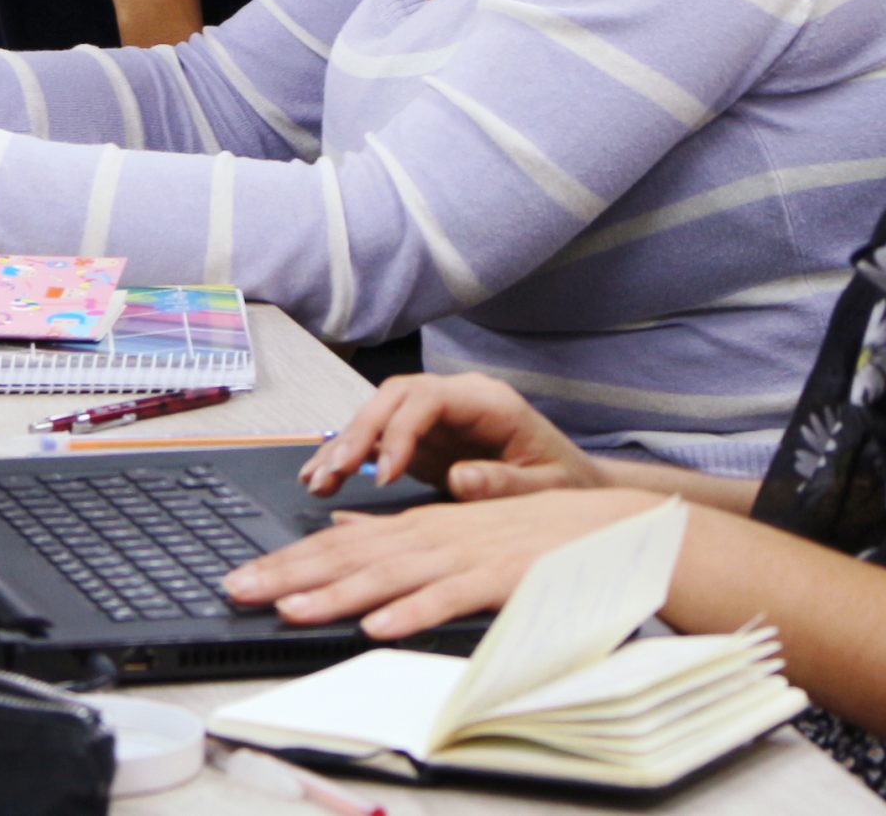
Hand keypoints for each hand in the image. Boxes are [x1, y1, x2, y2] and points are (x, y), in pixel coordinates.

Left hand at [222, 489, 662, 638]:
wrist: (607, 527)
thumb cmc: (530, 535)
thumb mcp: (456, 526)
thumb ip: (398, 531)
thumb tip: (340, 529)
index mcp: (421, 527)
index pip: (342, 545)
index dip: (290, 561)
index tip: (241, 578)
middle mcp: (435, 536)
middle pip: (353, 556)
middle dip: (292, 573)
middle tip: (240, 590)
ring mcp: (468, 555)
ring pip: (392, 575)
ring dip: (340, 594)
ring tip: (293, 611)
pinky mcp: (501, 577)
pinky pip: (452, 598)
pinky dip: (416, 612)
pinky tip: (382, 628)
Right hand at [300, 372, 605, 500]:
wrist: (570, 482)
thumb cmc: (562, 482)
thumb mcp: (546, 488)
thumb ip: (506, 483)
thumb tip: (460, 477)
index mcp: (489, 402)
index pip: (428, 398)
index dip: (399, 432)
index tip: (381, 475)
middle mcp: (457, 399)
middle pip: (395, 397)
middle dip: (359, 432)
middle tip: (332, 472)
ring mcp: (438, 416)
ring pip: (379, 415)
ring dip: (345, 445)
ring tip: (316, 481)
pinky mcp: (423, 439)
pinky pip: (379, 440)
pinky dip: (350, 458)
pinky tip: (322, 478)